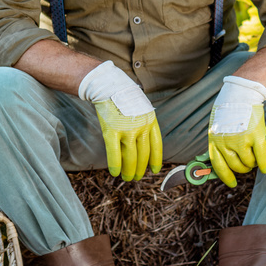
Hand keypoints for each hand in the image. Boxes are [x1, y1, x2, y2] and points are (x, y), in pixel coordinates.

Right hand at [79, 61, 162, 180]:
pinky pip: (115, 154)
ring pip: (130, 157)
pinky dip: (115, 166)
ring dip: (129, 170)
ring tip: (127, 177)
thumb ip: (144, 125)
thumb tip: (142, 146)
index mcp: (150, 121)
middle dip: (140, 169)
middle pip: (143, 155)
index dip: (155, 160)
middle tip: (136, 177)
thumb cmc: (124, 99)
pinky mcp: (111, 131)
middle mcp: (141, 127)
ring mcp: (127, 130)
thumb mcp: (141, 109)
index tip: (154, 170)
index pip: (156, 146)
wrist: (109, 87)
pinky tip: (115, 173)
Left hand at [208, 76, 265, 187]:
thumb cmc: (229, 111)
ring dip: (252, 163)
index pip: (218, 165)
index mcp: (214, 140)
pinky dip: (264, 165)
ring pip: (248, 163)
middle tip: (247, 164)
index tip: (232, 183)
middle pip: (235, 166)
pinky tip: (265, 167)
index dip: (225, 176)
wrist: (241, 94)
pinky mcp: (255, 136)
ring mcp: (241, 140)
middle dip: (243, 168)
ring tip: (254, 156)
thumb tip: (221, 165)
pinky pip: (261, 158)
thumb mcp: (217, 128)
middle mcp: (226, 141)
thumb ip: (220, 144)